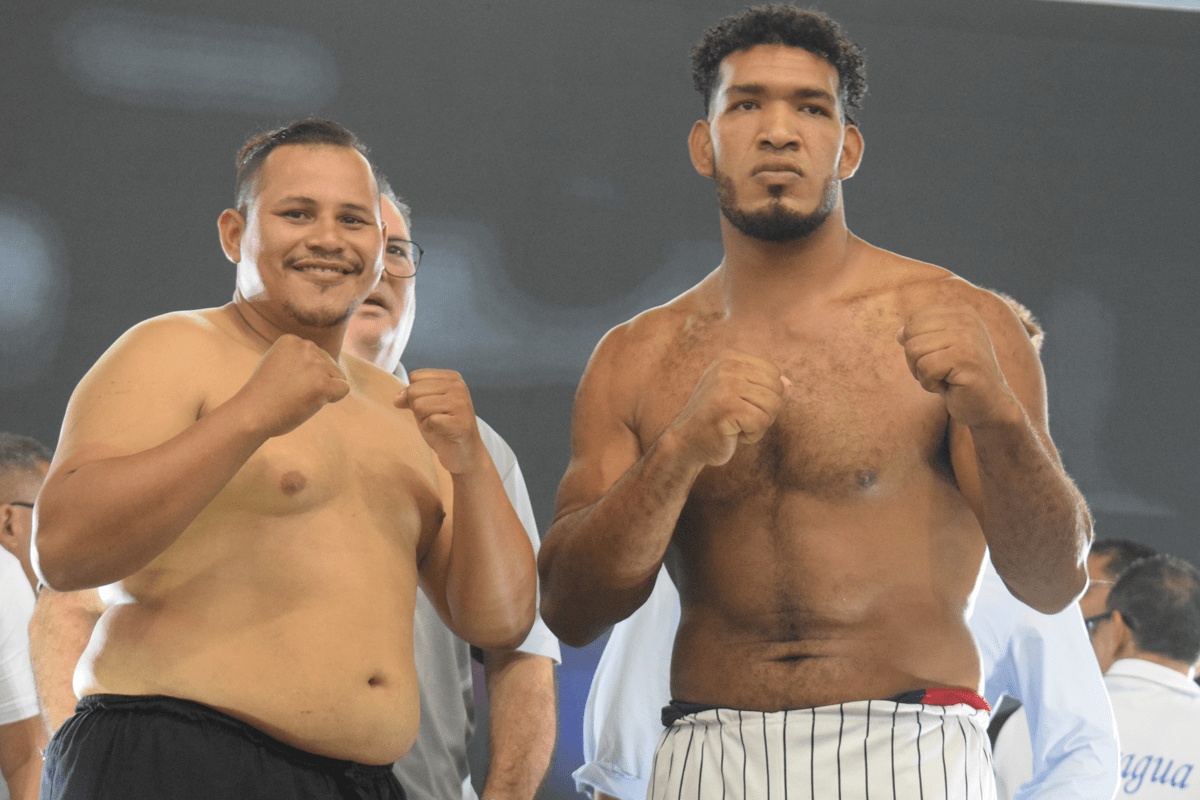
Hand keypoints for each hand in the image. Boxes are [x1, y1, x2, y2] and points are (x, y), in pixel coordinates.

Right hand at [234, 334, 348, 437]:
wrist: (252, 414)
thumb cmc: (264, 394)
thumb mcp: (277, 363)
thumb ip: (297, 357)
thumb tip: (325, 360)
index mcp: (292, 340)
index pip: (317, 356)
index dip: (307, 374)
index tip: (286, 382)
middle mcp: (305, 347)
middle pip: (329, 365)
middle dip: (317, 381)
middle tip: (292, 392)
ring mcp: (315, 366)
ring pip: (338, 377)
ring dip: (323, 390)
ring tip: (299, 397)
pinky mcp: (323, 384)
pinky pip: (344, 389)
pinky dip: (333, 398)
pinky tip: (313, 402)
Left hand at [395, 369, 484, 473]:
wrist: (463, 453)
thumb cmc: (443, 427)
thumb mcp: (423, 405)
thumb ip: (410, 395)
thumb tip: (398, 399)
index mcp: (452, 377)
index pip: (415, 376)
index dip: (414, 395)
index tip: (430, 406)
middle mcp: (458, 386)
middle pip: (414, 390)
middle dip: (418, 409)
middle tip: (435, 418)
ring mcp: (461, 403)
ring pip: (419, 405)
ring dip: (424, 420)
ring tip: (439, 424)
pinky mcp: (461, 422)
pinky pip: (430, 421)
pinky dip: (431, 429)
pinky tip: (443, 432)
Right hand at [666, 351, 785, 466]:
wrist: (685, 443)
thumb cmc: (716, 420)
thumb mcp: (739, 396)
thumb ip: (763, 387)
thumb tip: (789, 384)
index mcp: (729, 358)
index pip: (773, 373)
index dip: (765, 395)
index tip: (741, 405)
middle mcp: (727, 366)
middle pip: (777, 388)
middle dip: (765, 411)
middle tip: (740, 419)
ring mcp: (725, 386)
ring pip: (772, 406)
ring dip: (759, 424)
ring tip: (735, 425)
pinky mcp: (726, 408)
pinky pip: (761, 423)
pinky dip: (752, 436)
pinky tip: (732, 434)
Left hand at [897, 305, 1017, 427]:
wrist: (990, 406)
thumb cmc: (961, 379)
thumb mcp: (940, 353)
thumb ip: (921, 338)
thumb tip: (898, 334)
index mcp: (962, 312)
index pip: (914, 320)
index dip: (916, 345)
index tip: (938, 359)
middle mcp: (967, 319)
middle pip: (911, 333)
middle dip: (915, 359)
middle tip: (938, 372)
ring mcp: (968, 337)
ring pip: (914, 350)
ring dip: (922, 373)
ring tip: (945, 379)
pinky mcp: (966, 358)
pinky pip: (925, 368)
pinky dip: (930, 383)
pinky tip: (950, 386)